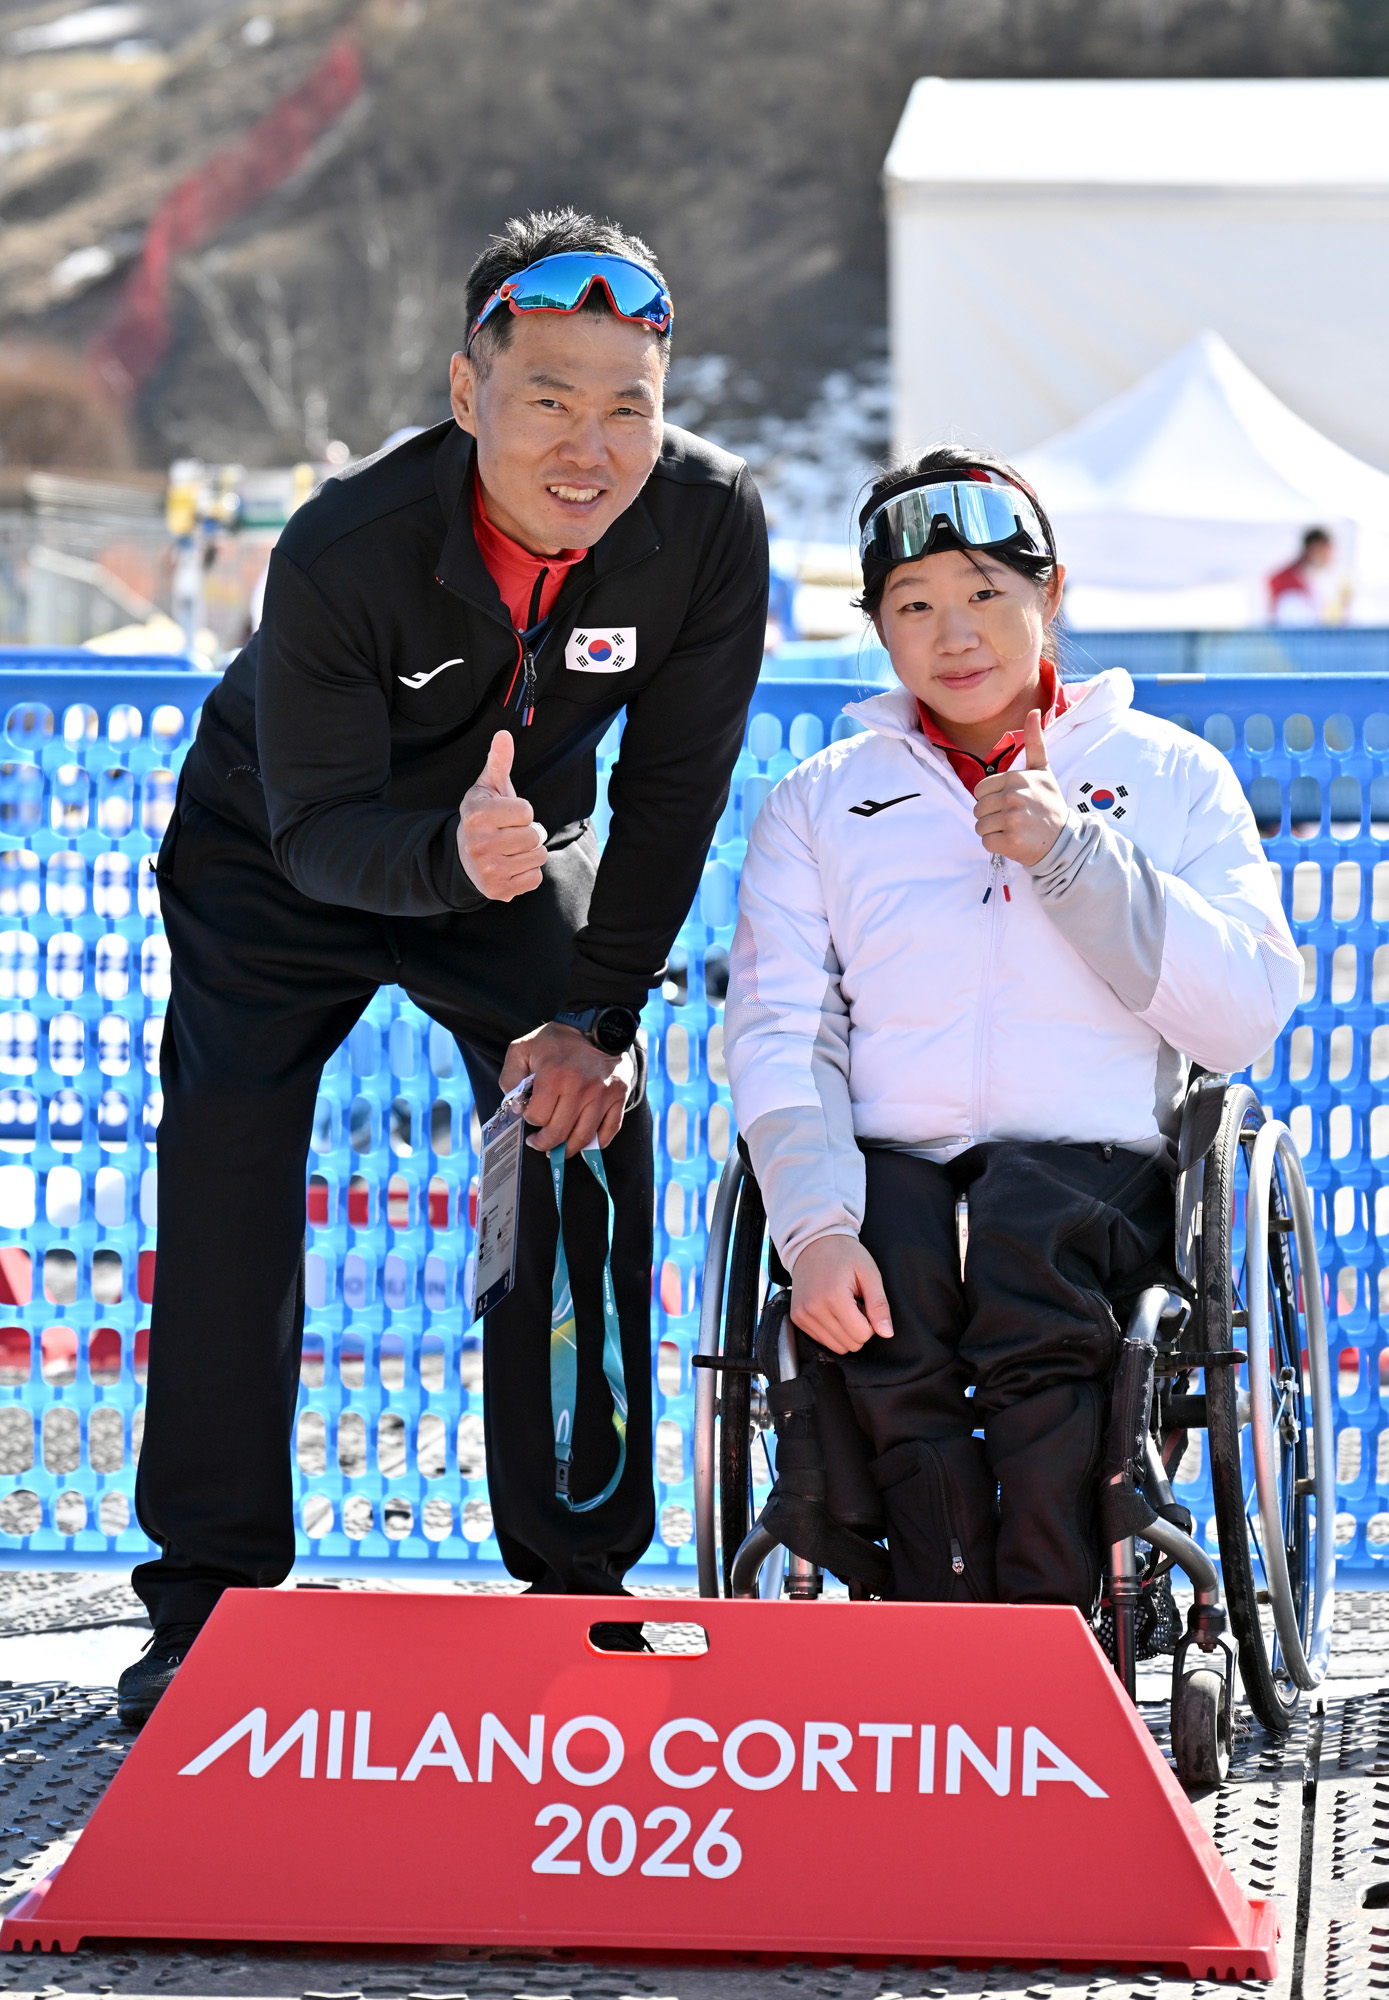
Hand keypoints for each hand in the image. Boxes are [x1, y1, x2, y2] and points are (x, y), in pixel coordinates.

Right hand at [457, 731, 547, 900]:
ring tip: (512, 848)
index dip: (522, 811)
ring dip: (530, 852)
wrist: (464, 856)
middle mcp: (479, 844)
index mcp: (476, 816)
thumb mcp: (488, 787)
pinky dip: (528, 873)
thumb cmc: (484, 817)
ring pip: (538, 856)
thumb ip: (499, 761)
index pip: (526, 810)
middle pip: (534, 835)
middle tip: (511, 833)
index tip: (506, 815)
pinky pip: (535, 878)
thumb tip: (504, 735)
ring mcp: (488, 870)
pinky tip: (511, 865)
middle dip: (528, 832)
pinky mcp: (498, 890)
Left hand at [500, 1021, 635, 1156]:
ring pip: (583, 1137)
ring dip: (568, 1150)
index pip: (537, 1117)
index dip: (529, 1119)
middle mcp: (580, 1087)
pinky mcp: (619, 1096)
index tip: (530, 1114)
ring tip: (559, 1149)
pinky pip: (610, 1129)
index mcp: (554, 1075)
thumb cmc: (558, 1040)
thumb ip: (510, 1077)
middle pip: (559, 1132)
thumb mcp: (523, 1048)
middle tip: (538, 1143)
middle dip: (544, 1144)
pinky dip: (598, 1142)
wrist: (597, 1025)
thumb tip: (516, 1106)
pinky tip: (586, 1143)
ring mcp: (602, 1094)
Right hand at [789, 1234, 893, 1355]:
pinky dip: (832, 1330)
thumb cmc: (844, 1254)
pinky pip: (822, 1340)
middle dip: (858, 1328)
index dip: (871, 1323)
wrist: (814, 1242)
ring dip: (845, 1331)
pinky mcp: (797, 1318)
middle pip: (849, 1344)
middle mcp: (814, 1309)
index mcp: (834, 1297)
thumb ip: (879, 1305)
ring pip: (835, 1346)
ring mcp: (803, 1315)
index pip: (862, 1335)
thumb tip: (886, 1333)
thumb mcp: (869, 1274)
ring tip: (843, 1306)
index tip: (865, 1303)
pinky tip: (832, 1309)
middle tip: (855, 1304)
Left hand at [972, 709, 1069, 865]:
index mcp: (1017, 778)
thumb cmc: (1049, 804)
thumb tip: (1033, 711)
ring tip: (1014, 829)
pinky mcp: (1010, 840)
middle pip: (978, 808)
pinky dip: (996, 845)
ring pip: (980, 826)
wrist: (1064, 839)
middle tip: (1014, 818)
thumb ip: (1035, 743)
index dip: (992, 798)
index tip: (1011, 802)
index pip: (980, 790)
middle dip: (991, 815)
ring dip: (993, 831)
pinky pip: (985, 842)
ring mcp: (1012, 819)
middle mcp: (1014, 796)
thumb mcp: (1043, 771)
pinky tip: (1013, 841)